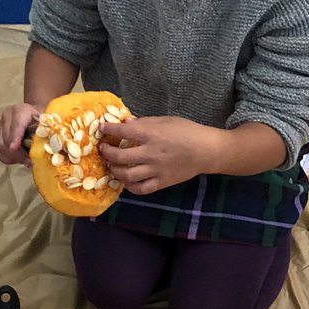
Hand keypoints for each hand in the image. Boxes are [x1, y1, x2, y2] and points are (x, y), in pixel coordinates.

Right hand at [0, 103, 41, 165]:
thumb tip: (48, 145)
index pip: (16, 124)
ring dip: (13, 157)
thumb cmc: (42, 119)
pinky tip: (17, 160)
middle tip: (29, 162)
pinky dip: (7, 158)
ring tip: (26, 162)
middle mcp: (7, 116)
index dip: (15, 136)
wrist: (33, 115)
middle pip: (6, 138)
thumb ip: (45, 131)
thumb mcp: (46, 121)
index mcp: (20, 110)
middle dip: (17, 153)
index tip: (14, 147)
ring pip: (0, 145)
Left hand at [98, 115, 221, 193]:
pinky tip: (126, 180)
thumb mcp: (166, 120)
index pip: (123, 132)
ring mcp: (156, 170)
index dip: (108, 130)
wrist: (207, 151)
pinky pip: (141, 188)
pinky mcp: (162, 182)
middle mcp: (151, 153)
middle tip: (104, 149)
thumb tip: (125, 123)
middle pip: (120, 156)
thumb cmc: (187, 131)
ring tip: (112, 165)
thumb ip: (144, 122)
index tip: (102, 129)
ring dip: (115, 170)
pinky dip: (129, 186)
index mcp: (152, 134)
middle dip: (107, 153)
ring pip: (127, 175)